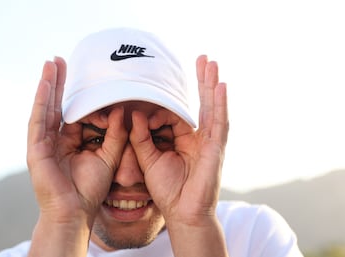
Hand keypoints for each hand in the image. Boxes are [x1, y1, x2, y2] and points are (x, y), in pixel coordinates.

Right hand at [27, 57, 126, 224]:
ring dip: (48, 86)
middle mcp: (55, 139)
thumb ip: (115, 133)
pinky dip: (41, 102)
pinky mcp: (36, 150)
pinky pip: (38, 122)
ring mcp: (43, 143)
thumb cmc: (90, 189)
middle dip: (59, 83)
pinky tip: (44, 85)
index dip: (81, 96)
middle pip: (57, 105)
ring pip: (45, 109)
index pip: (75, 113)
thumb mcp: (109, 156)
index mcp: (70, 141)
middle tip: (60, 59)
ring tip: (51, 63)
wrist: (75, 213)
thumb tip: (122, 109)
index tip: (89, 78)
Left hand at [130, 55, 228, 225]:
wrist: (182, 213)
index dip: (159, 109)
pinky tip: (221, 86)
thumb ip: (141, 136)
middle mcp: (198, 137)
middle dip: (201, 80)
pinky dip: (221, 104)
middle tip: (202, 58)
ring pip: (212, 107)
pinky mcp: (216, 148)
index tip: (144, 106)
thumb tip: (135, 113)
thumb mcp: (148, 158)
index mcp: (183, 139)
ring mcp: (209, 141)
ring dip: (212, 85)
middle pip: (201, 103)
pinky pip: (219, 122)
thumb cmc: (168, 189)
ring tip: (211, 63)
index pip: (174, 114)